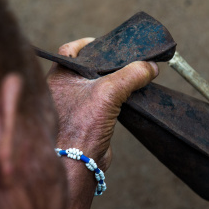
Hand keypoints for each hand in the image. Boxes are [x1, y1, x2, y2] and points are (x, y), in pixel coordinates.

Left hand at [46, 37, 157, 171]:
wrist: (79, 164)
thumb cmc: (82, 126)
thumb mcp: (109, 92)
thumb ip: (131, 75)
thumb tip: (150, 67)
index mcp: (58, 77)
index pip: (70, 51)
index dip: (88, 44)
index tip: (106, 45)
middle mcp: (62, 90)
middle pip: (86, 68)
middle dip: (105, 64)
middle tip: (123, 61)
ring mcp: (73, 106)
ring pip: (95, 86)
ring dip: (111, 83)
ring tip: (130, 78)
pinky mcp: (86, 121)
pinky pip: (100, 103)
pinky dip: (113, 99)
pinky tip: (128, 98)